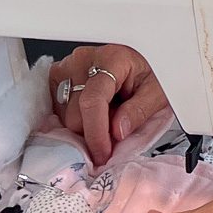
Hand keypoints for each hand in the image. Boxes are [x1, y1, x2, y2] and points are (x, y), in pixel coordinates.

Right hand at [49, 45, 169, 165]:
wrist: (140, 60)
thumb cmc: (148, 73)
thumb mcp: (157, 92)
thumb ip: (138, 111)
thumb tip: (117, 132)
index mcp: (111, 59)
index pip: (93, 101)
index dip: (96, 133)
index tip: (103, 153)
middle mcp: (83, 60)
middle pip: (75, 115)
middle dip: (94, 133)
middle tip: (116, 132)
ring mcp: (66, 68)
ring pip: (63, 116)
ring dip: (85, 126)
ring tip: (108, 115)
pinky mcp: (56, 78)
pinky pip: (56, 111)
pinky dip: (75, 120)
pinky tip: (92, 115)